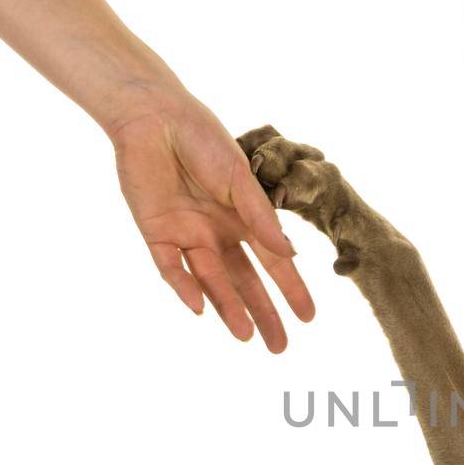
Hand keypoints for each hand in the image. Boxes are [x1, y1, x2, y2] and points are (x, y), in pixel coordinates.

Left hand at [107, 87, 313, 350]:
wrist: (154, 117)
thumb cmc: (203, 138)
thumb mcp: (240, 179)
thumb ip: (261, 218)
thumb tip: (290, 255)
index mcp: (244, 217)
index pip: (273, 262)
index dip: (291, 289)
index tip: (309, 317)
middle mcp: (218, 231)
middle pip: (244, 282)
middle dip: (262, 313)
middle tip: (279, 347)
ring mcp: (188, 235)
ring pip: (211, 282)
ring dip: (229, 309)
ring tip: (247, 337)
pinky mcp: (156, 234)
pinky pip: (171, 268)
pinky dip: (185, 288)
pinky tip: (200, 309)